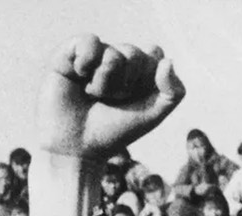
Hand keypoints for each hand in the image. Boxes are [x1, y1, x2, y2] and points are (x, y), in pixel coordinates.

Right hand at [35, 36, 183, 160]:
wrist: (75, 148)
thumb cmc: (113, 132)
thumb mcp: (152, 115)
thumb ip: (174, 92)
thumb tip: (168, 60)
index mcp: (136, 70)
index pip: (154, 54)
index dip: (146, 78)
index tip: (134, 98)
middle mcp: (115, 59)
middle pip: (135, 53)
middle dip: (125, 84)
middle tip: (110, 101)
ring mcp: (92, 56)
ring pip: (112, 53)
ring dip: (105, 82)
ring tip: (91, 96)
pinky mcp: (68, 55)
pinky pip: (88, 41)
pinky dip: (87, 60)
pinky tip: (78, 76)